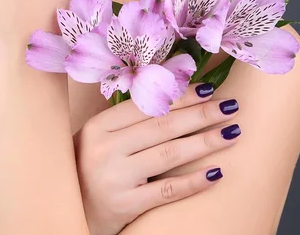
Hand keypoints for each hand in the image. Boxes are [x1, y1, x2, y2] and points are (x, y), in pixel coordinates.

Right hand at [73, 82, 240, 234]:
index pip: (147, 105)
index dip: (180, 96)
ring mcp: (114, 177)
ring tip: (231, 132)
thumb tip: (176, 95)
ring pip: (168, 154)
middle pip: (162, 126)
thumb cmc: (88, 167)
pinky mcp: (124, 205)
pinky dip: (193, 181)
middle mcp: (105, 148)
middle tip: (230, 106)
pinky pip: (166, 190)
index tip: (208, 89)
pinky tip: (216, 172)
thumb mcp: (99, 137)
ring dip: (204, 142)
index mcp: (99, 125)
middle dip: (201, 114)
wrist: (69, 209)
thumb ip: (129, 120)